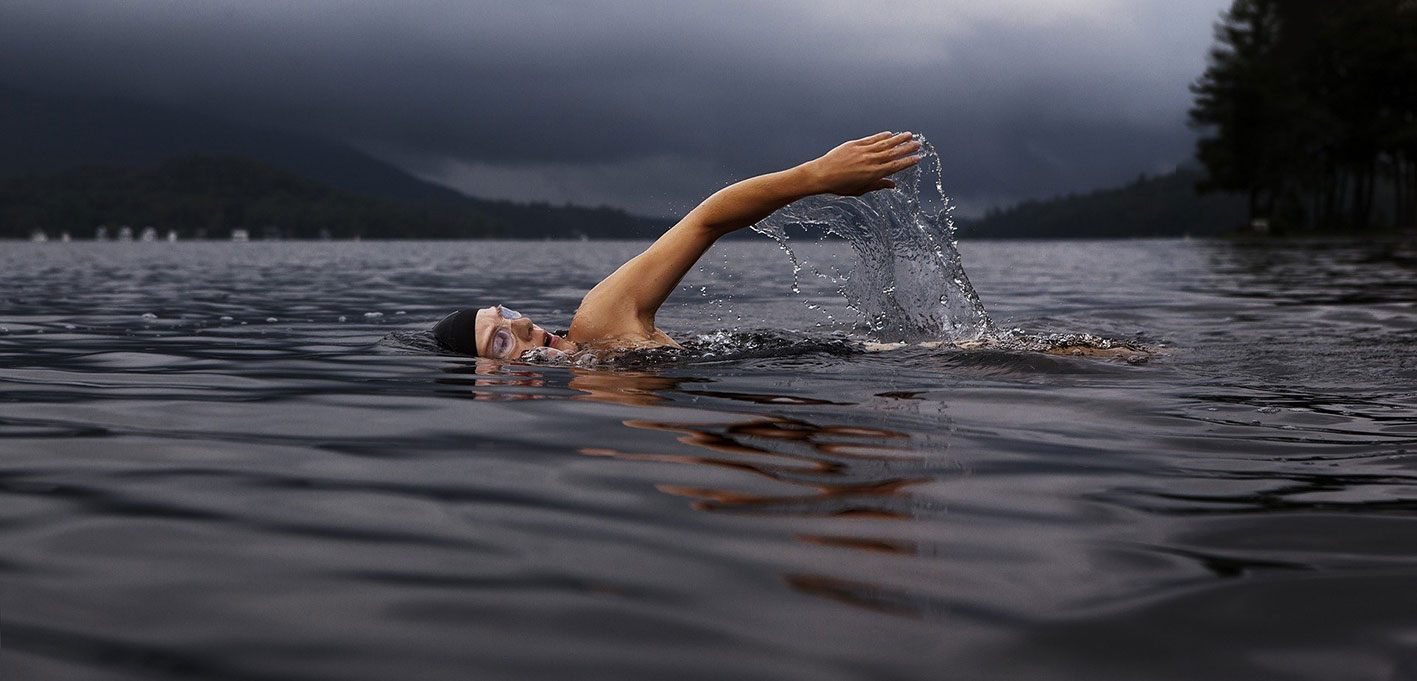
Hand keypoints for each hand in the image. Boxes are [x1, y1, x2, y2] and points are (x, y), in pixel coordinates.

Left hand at [802, 131, 920, 195]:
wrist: (821, 174)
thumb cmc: (840, 185)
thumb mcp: (860, 189)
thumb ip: (877, 185)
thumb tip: (892, 185)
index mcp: (873, 174)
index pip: (895, 166)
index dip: (907, 162)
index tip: (917, 158)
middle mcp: (870, 161)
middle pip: (893, 153)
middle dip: (907, 148)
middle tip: (918, 144)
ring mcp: (863, 151)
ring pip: (884, 143)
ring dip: (898, 139)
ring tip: (909, 134)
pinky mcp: (855, 144)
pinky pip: (871, 139)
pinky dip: (881, 136)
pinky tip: (890, 134)